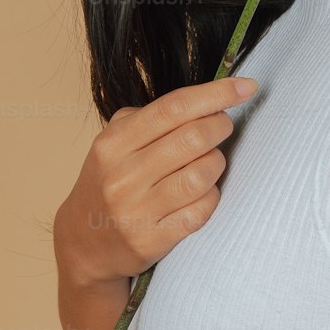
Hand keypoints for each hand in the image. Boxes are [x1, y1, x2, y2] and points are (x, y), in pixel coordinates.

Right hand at [54, 74, 254, 288]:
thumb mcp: (113, 144)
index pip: (172, 108)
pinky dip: (212, 197)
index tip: (245, 86)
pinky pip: (200, 212)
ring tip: (211, 161)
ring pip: (201, 175)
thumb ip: (149, 118)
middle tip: (223, 125)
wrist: (84, 243)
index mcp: (112, 144)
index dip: (215, 94)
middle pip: (193, 138)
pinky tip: (205, 192)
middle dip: (220, 126)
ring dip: (217, 163)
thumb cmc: (109, 183)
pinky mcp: (151, 240)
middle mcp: (122, 176)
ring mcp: (136, 211)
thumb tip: (206, 98)